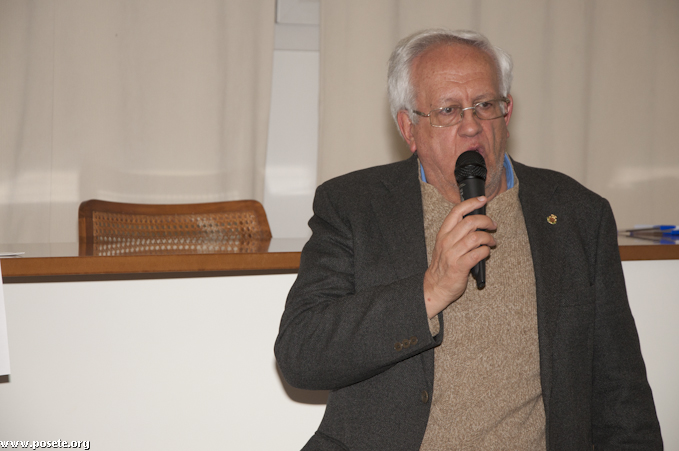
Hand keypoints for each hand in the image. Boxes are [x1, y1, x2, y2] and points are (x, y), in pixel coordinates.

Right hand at [423, 196, 496, 317]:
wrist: (436, 286)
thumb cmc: (443, 266)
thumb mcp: (445, 245)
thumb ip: (457, 233)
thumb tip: (476, 221)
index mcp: (443, 234)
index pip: (457, 212)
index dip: (471, 203)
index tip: (482, 200)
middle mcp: (447, 241)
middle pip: (470, 222)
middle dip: (486, 221)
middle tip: (493, 225)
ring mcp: (453, 254)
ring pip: (476, 237)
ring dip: (488, 238)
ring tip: (492, 241)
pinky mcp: (460, 266)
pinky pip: (478, 253)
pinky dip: (486, 251)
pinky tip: (486, 252)